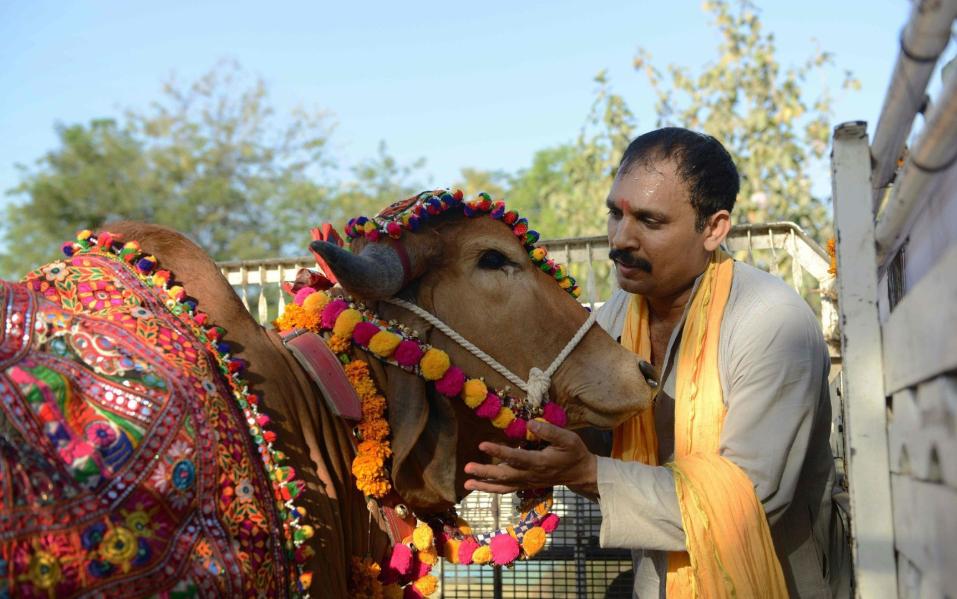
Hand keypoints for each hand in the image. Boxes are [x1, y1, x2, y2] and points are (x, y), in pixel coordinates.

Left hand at [463, 420, 597, 495]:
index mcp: (540, 463)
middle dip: (485, 472)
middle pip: (505, 475)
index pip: (516, 457)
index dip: (499, 452)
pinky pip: (507, 489)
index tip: (482, 445)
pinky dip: (492, 489)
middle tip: (467, 467)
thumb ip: (549, 431)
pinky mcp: (526, 484)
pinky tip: (479, 486)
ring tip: (467, 482)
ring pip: (503, 486)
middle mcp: (531, 475)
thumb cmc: (574, 452)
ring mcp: (527, 482)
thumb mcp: (568, 439)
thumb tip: (529, 423)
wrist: (580, 473)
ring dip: (484, 485)